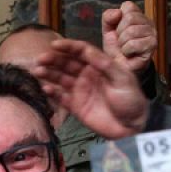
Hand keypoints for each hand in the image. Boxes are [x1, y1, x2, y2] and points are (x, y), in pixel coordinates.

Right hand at [29, 39, 150, 139]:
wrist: (132, 126)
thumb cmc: (131, 100)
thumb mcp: (122, 78)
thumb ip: (105, 64)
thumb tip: (86, 50)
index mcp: (99, 65)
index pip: (81, 52)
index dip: (68, 47)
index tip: (55, 44)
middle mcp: (87, 75)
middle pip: (67, 63)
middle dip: (53, 60)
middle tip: (41, 58)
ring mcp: (80, 90)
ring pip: (61, 78)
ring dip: (49, 74)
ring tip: (38, 70)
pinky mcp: (76, 106)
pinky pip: (61, 97)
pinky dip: (53, 92)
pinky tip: (45, 88)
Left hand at [102, 1, 155, 74]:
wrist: (121, 68)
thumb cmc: (116, 49)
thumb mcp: (108, 30)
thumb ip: (108, 17)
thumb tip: (118, 12)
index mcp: (138, 16)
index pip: (128, 6)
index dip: (118, 19)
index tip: (118, 30)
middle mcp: (148, 22)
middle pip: (129, 18)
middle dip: (120, 32)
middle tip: (122, 41)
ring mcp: (152, 34)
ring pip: (131, 31)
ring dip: (123, 43)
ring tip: (125, 48)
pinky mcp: (152, 45)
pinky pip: (133, 43)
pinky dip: (126, 50)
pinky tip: (129, 54)